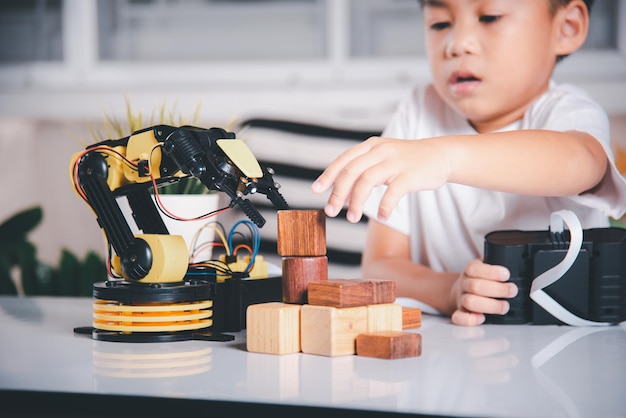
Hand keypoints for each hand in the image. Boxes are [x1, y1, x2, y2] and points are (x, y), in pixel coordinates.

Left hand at [311, 136, 450, 222]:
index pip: (344, 160)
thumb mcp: (382, 159)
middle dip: (337, 193)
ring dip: (356, 202)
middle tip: (331, 211)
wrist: (441, 155)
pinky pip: (392, 192)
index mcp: (371, 146)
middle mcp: (381, 151)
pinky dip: (384, 206)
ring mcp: (396, 162)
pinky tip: (381, 216)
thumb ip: (363, 172)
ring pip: (367, 181)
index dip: (328, 176)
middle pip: (351, 171)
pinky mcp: (411, 175)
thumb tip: (342, 195)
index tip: (316, 191)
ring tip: (352, 218)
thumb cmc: (407, 161)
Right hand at [450, 259, 517, 325]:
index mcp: (470, 270)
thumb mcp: (488, 267)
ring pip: (469, 302)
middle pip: (475, 286)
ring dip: (490, 306)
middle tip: (512, 291)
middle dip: (497, 290)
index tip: (506, 275)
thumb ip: (499, 264)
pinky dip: (470, 320)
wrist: (463, 289)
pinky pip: (459, 317)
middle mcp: (464, 284)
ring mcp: (462, 299)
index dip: (491, 272)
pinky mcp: (461, 312)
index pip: (474, 269)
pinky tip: (482, 318)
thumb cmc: (482, 279)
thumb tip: (519, 266)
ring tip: (505, 306)